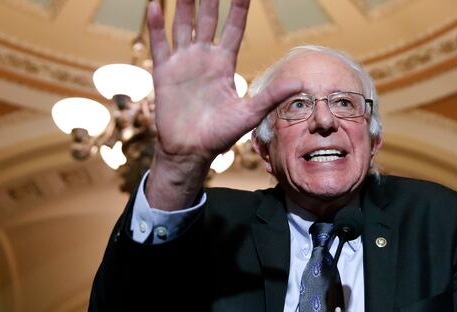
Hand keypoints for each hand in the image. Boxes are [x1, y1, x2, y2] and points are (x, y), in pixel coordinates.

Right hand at [144, 0, 300, 208]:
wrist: (190, 151)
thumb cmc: (220, 135)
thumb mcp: (250, 114)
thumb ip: (272, 95)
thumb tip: (301, 83)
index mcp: (224, 64)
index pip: (233, 28)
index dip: (239, 7)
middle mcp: (203, 58)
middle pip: (207, 19)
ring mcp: (183, 62)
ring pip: (183, 25)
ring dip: (184, 4)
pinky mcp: (164, 72)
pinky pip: (160, 44)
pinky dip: (156, 25)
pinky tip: (156, 5)